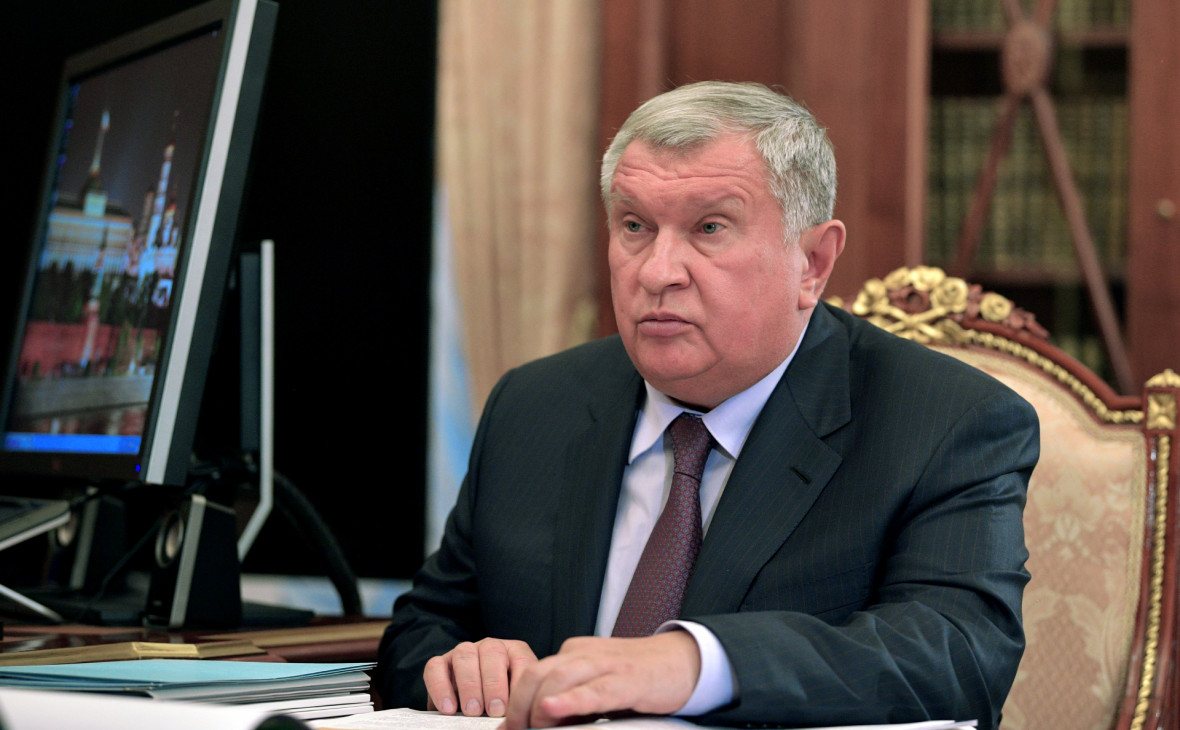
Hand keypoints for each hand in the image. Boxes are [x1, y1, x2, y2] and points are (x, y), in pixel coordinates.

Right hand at [424, 638, 537, 716]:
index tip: (512, 706)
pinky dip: (440, 688)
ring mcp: (463, 652)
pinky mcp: (440, 663)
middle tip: (493, 710)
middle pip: (492, 651)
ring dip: (469, 685)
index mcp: (515, 653)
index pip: (521, 660)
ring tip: (472, 711)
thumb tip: (519, 714)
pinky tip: (449, 709)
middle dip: (493, 683)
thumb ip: (518, 701)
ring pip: (464, 655)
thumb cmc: (499, 705)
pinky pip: (435, 667)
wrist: (474, 710)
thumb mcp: (513, 701)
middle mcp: (490, 647)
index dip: (518, 683)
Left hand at [500, 631, 700, 729]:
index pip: (532, 674)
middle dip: (519, 707)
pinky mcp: (628, 679)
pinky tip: (552, 709)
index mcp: (573, 654)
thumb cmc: (638, 678)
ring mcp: (606, 664)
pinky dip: (571, 701)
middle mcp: (584, 654)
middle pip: (537, 674)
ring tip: (533, 729)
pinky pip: (595, 690)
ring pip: (559, 678)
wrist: (683, 661)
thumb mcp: (596, 687)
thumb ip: (570, 700)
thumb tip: (540, 723)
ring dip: (538, 708)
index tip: (507, 729)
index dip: (514, 704)